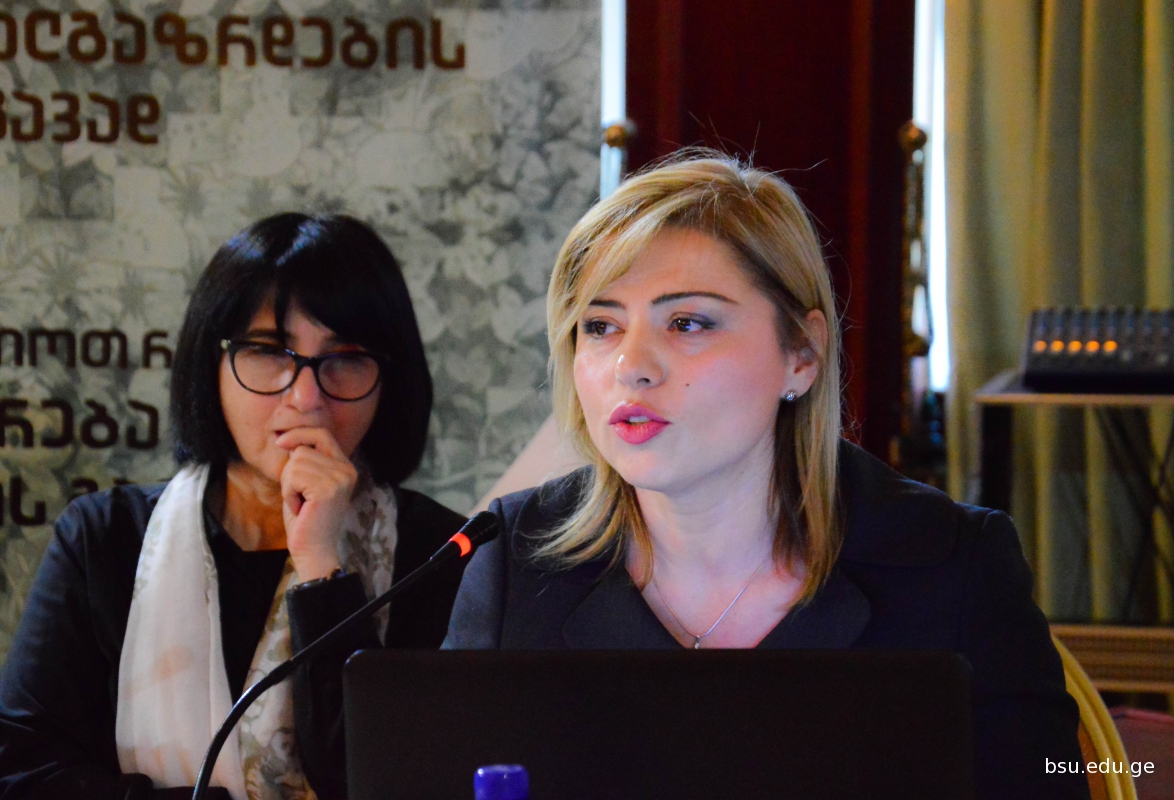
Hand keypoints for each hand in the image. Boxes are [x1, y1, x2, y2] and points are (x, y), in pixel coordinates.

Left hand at [275, 427, 356, 579]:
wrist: (314, 551)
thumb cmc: (306, 519)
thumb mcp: (306, 483)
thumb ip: (305, 461)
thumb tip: (288, 440)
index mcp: (345, 466)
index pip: (322, 433)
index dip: (299, 433)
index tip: (280, 443)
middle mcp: (347, 470)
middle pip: (303, 449)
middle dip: (290, 472)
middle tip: (299, 496)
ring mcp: (340, 479)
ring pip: (296, 462)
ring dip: (289, 485)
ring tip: (300, 503)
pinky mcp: (328, 489)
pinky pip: (293, 477)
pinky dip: (289, 493)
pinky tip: (300, 508)